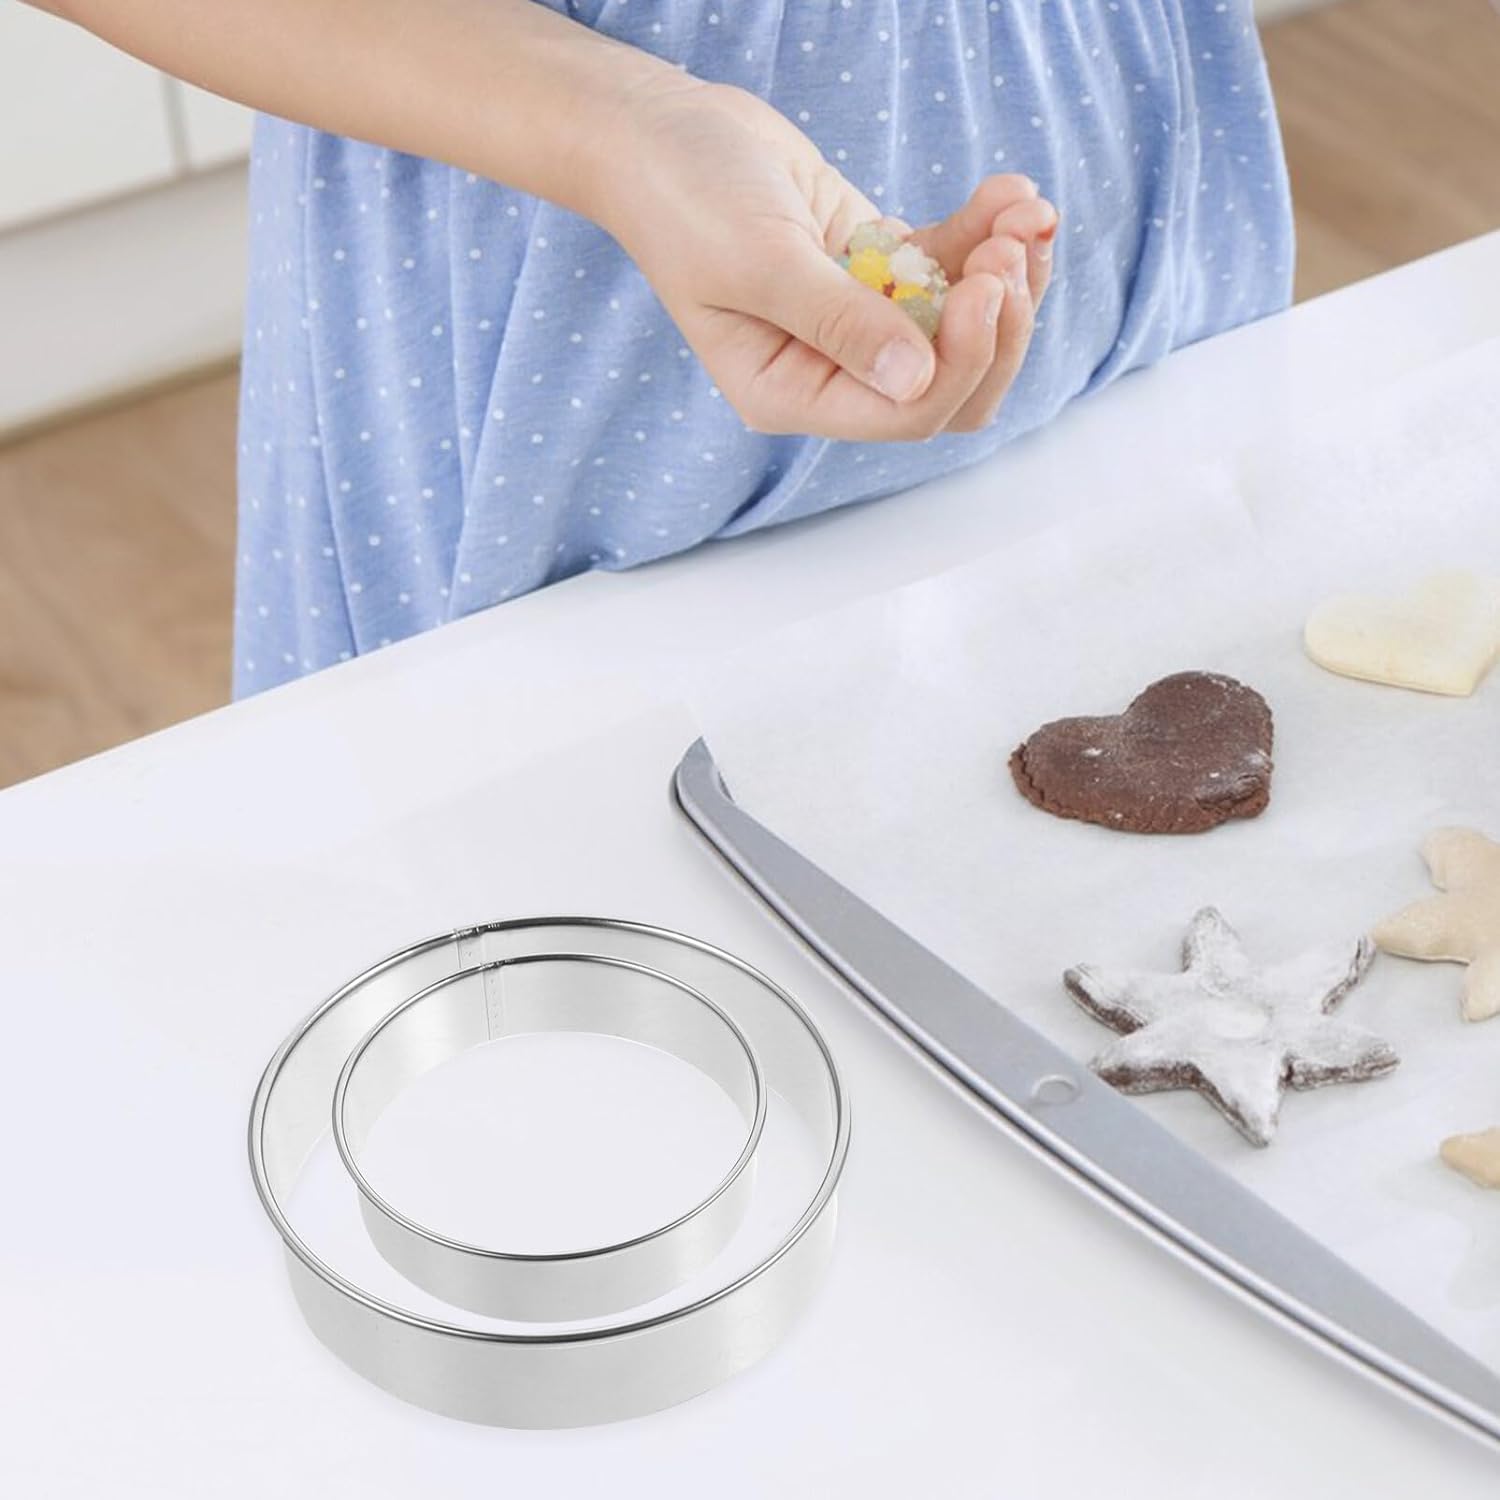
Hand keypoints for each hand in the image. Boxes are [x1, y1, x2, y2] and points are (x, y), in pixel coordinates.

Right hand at [596, 79, 1056, 442]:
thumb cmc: (687, 198)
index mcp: (792, 394)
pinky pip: (951, 269)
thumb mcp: (761, 261)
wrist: (664, 132)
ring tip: (1025, 211)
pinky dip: (988, 235)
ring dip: (1008, 275)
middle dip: (997, 325)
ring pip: (963, 331)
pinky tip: (1009, 193)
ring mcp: (860, 322)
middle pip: (949, 387)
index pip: (905, 414)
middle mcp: (831, 373)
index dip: (961, 359)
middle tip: (1010, 249)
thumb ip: (839, 323)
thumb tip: (915, 380)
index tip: (985, 282)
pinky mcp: (878, 269)